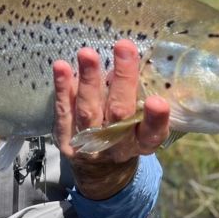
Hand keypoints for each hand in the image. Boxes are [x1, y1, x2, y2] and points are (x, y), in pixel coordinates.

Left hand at [52, 39, 169, 199]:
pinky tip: (61, 67)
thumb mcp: (139, 123)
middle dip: (122, 80)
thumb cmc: (126, 133)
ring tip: (88, 53)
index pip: (152, 133)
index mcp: (142, 142)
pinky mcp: (66, 139)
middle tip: (124, 47)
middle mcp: (117, 145)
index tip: (157, 101)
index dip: (155, 119)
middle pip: (120, 112)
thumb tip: (130, 56)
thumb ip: (137, 96)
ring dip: (88, 80)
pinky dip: (63, 89)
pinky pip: (64, 111)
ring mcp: (89, 144)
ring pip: (89, 110)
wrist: (99, 170)